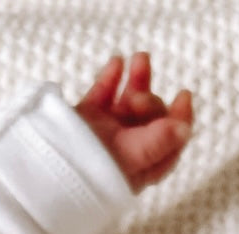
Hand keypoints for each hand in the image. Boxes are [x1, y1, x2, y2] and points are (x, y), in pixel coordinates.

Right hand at [75, 52, 192, 193]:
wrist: (53, 167)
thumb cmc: (96, 170)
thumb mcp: (134, 156)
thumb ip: (160, 141)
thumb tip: (185, 129)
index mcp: (142, 166)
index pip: (170, 142)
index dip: (180, 119)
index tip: (183, 95)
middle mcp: (127, 149)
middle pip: (150, 118)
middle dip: (149, 101)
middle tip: (135, 100)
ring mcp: (105, 133)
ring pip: (128, 102)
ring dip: (137, 79)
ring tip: (140, 58)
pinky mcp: (85, 120)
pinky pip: (102, 94)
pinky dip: (110, 78)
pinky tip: (117, 62)